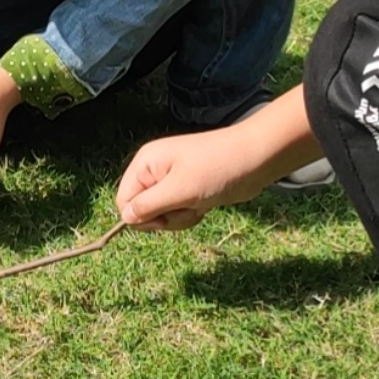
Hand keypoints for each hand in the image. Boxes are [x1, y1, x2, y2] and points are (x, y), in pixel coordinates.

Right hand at [116, 88, 321, 230]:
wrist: (254, 159)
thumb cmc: (216, 168)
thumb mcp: (179, 190)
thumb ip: (149, 205)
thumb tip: (125, 217)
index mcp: (146, 162)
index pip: (124, 200)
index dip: (140, 216)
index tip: (163, 218)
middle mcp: (154, 170)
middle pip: (142, 210)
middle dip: (164, 218)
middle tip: (186, 208)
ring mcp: (171, 181)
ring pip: (161, 215)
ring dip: (179, 218)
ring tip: (198, 204)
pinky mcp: (187, 190)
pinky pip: (177, 212)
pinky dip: (189, 215)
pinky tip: (204, 205)